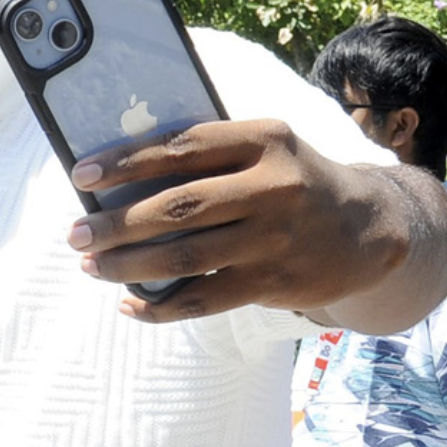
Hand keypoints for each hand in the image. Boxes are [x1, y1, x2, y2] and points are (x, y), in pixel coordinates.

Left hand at [65, 119, 400, 323]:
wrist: (371, 228)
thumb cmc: (297, 180)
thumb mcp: (268, 148)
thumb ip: (211, 153)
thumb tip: (125, 174)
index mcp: (263, 140)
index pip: (180, 148)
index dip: (126, 163)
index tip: (81, 175)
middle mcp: (271, 187)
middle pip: (177, 207)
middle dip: (116, 223)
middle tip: (75, 233)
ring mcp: (273, 238)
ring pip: (184, 257)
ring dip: (128, 265)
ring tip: (91, 266)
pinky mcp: (274, 281)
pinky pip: (204, 299)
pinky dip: (161, 306)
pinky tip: (130, 305)